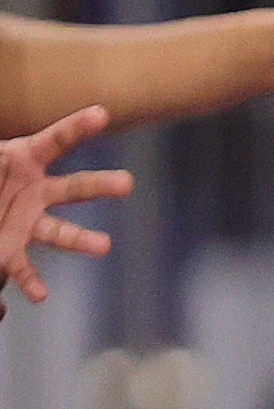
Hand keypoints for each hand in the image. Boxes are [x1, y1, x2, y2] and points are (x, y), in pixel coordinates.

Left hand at [0, 109, 125, 310]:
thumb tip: (2, 155)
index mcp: (24, 159)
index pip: (58, 140)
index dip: (78, 126)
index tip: (101, 114)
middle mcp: (35, 192)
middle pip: (75, 188)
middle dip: (101, 185)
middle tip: (126, 183)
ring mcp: (27, 223)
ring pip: (60, 232)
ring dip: (82, 239)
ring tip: (103, 246)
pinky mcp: (10, 252)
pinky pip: (23, 269)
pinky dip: (31, 282)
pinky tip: (39, 294)